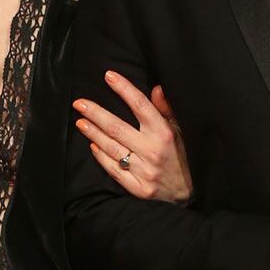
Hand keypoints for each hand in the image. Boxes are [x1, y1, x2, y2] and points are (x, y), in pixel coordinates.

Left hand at [73, 72, 191, 201]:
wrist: (191, 192)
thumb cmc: (183, 156)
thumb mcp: (181, 131)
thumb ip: (167, 110)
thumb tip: (157, 89)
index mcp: (164, 133)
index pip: (140, 106)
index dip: (123, 89)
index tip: (108, 76)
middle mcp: (153, 151)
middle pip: (116, 127)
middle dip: (95, 113)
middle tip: (79, 103)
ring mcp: (144, 171)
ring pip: (111, 148)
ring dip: (93, 134)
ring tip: (80, 122)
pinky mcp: (139, 188)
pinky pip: (114, 170)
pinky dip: (101, 157)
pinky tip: (93, 146)